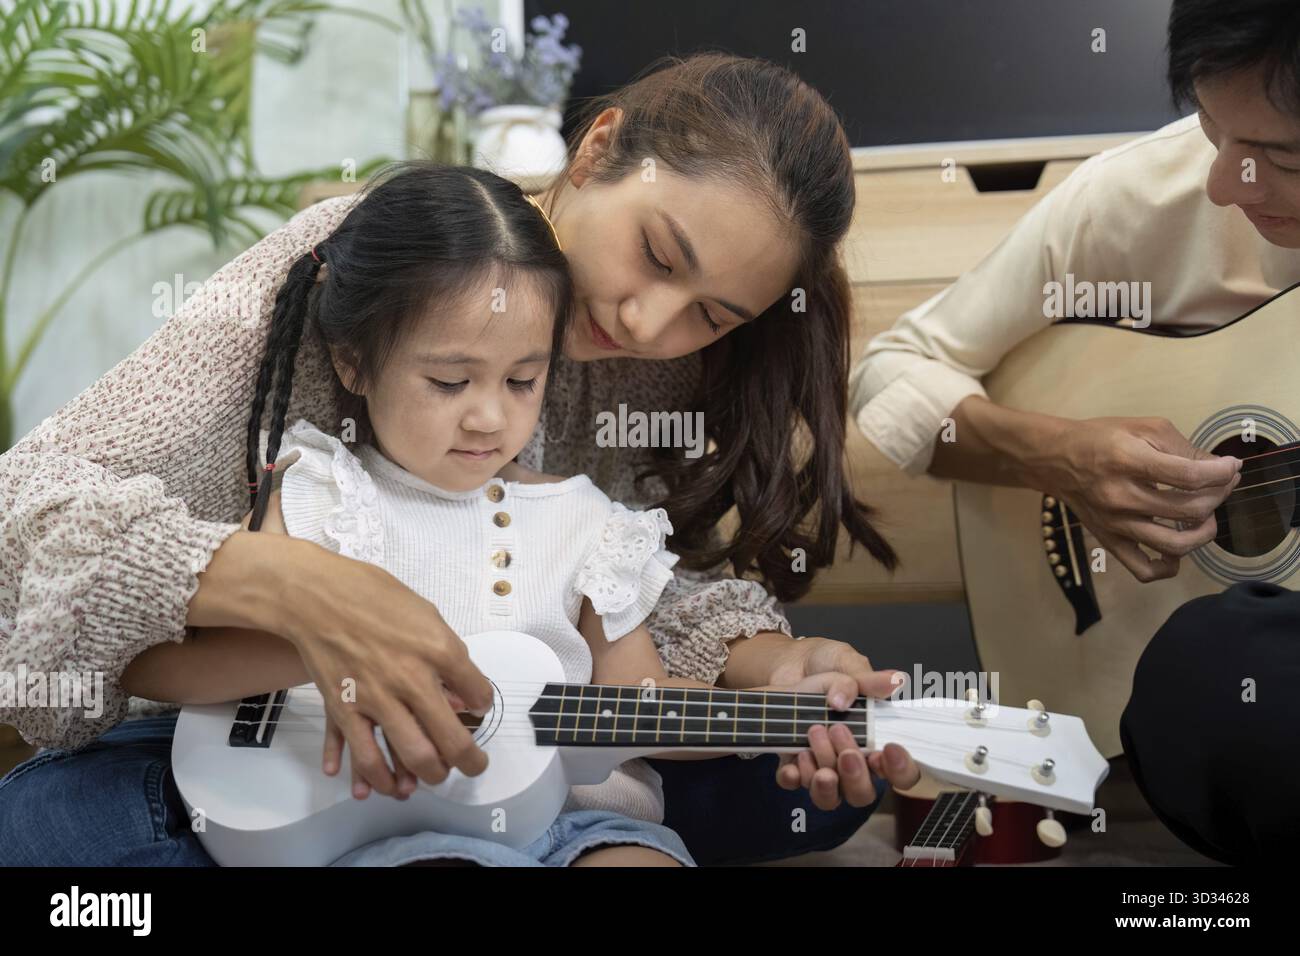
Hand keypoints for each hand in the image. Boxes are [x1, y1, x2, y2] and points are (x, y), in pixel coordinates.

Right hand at [277, 542, 492, 797]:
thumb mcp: (425, 615)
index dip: (483, 705)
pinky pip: (358, 752)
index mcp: (437, 651)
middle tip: (470, 765)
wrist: (315, 595)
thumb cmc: (375, 596)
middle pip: (447, 741)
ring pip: (407, 757)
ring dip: (423, 777)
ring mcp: (375, 698)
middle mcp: (409, 680)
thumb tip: (462, 693)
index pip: (478, 694)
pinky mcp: (342, 708)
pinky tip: (374, 787)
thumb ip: (447, 655)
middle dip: (466, 762)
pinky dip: (367, 775)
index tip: (478, 708)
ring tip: (429, 780)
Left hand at [768, 637, 920, 809]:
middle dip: (853, 773)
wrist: (790, 664)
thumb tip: (893, 681)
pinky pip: (794, 783)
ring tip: (815, 734)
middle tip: (841, 734)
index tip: (888, 750)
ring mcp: (821, 767)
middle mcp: (850, 763)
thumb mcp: (849, 667)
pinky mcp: (792, 763)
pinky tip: (797, 755)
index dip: (900, 769)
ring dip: (824, 775)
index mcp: (875, 743)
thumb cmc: (827, 668)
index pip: (900, 773)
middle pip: (862, 793)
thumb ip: (870, 680)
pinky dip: (795, 774)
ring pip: (829, 797)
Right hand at [1035, 417, 1240, 581]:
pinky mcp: (1110, 541)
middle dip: (1218, 495)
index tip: (1231, 466)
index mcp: (1129, 461)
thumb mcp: (1143, 427)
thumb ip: (1182, 446)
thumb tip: (1219, 468)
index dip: (1221, 472)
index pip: (1189, 475)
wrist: (1055, 459)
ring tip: (1205, 518)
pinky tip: (1176, 549)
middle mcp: (1121, 496)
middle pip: (1189, 509)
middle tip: (1221, 484)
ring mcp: (1115, 524)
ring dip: (1204, 533)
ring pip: (1174, 545)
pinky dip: (1168, 566)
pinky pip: (1144, 569)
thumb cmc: (1101, 438)